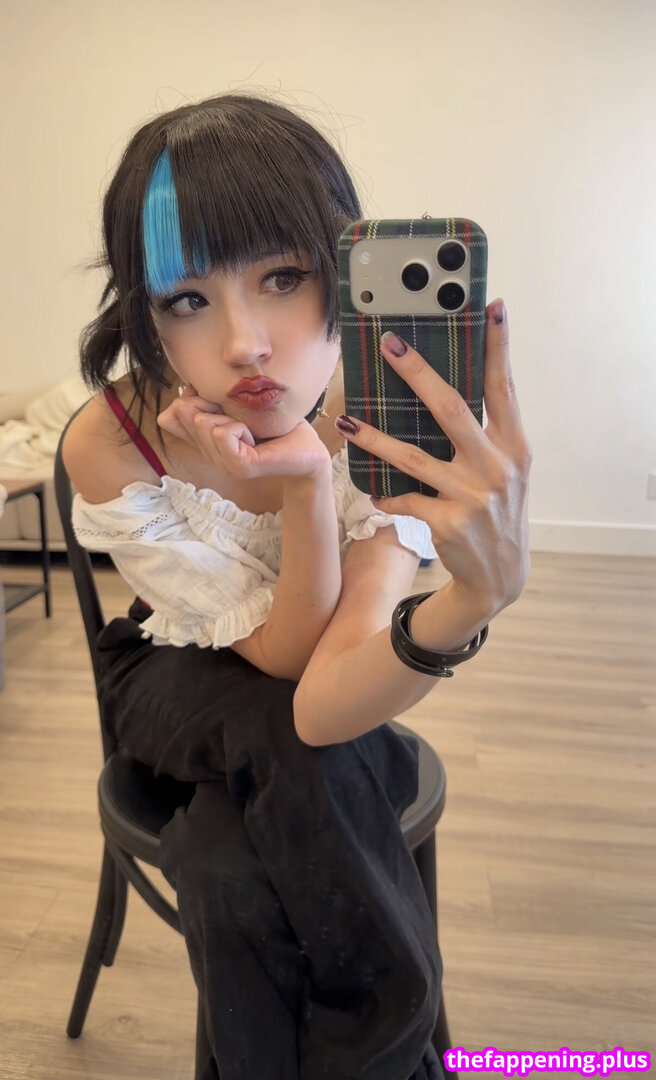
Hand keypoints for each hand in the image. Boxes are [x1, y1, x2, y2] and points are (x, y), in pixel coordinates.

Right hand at [157, 385, 330, 479]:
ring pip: (203, 423)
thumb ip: (205, 404)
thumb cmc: (275, 424)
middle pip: (185, 415)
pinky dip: (239, 427)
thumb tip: (177, 400)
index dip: (189, 400)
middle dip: (212, 403)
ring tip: (250, 428)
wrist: (306, 448)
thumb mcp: (233, 407)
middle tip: (240, 416)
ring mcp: (223, 464)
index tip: (219, 401)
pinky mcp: (239, 467)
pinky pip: (223, 434)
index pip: (170, 419)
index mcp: (205, 441)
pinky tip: (254, 436)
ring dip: (230, 416)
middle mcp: (210, 455)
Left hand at [336, 299, 531, 618]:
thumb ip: (488, 435)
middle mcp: (496, 468)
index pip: (503, 388)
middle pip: (451, 409)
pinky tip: (374, 491)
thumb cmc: (498, 513)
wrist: (499, 577)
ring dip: (374, 438)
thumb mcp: (508, 472)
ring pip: (412, 456)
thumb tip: (445, 390)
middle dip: (417, 373)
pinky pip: (405, 498)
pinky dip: (387, 494)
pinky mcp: (447, 523)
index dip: (498, 347)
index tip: (491, 307)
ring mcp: (471, 497)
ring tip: (345, 421)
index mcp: (515, 448)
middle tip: (390, 344)